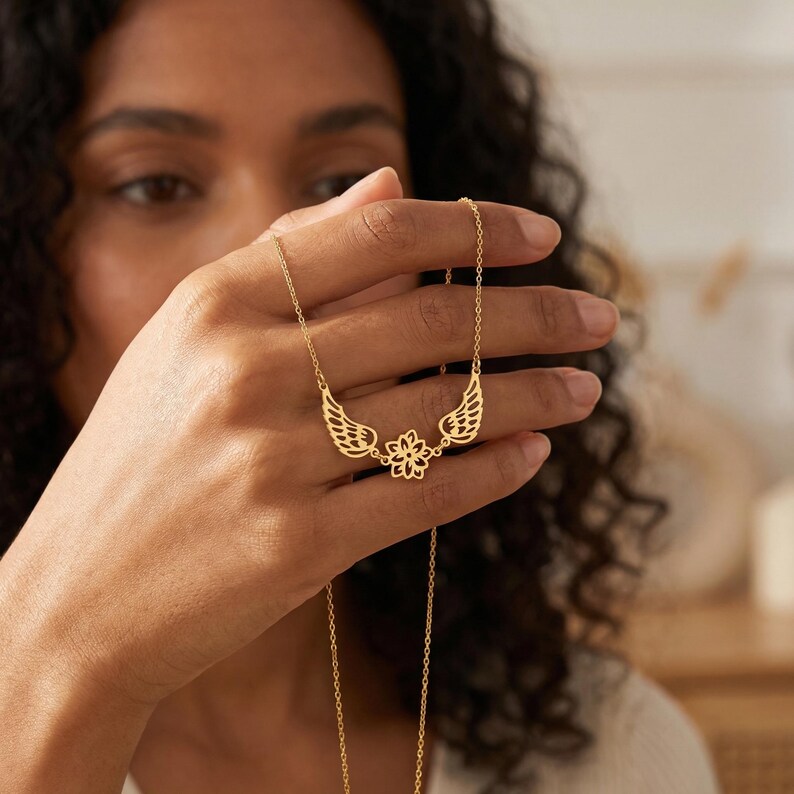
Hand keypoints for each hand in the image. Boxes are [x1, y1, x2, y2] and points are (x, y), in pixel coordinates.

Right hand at [1, 167, 616, 713]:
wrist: (79, 594)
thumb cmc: (141, 457)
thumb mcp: (191, 335)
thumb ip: (288, 253)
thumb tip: (388, 181)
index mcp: (215, 304)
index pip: (375, 235)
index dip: (473, 227)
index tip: (541, 235)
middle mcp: (243, 371)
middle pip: (426, 320)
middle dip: (531, 313)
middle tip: (598, 318)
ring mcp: (269, 461)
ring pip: (440, 410)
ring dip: (529, 396)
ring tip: (583, 387)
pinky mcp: (295, 547)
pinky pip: (421, 495)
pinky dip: (489, 472)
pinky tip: (533, 455)